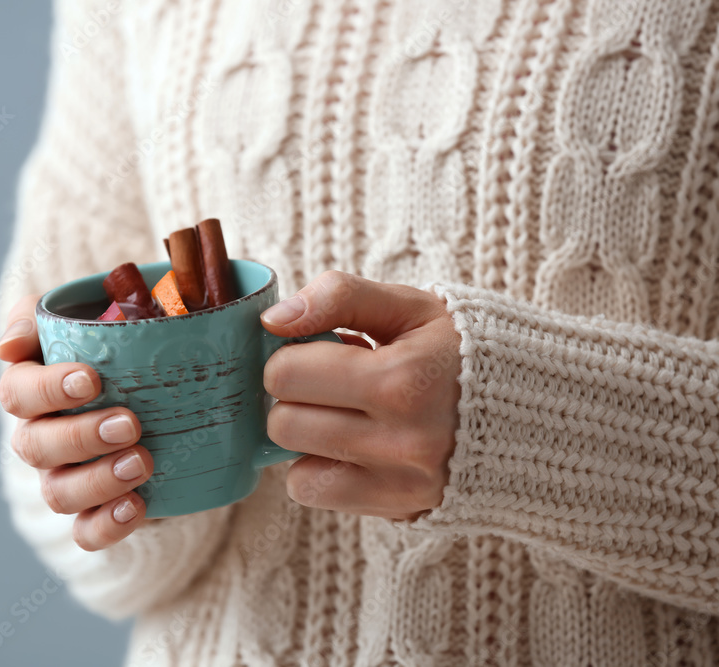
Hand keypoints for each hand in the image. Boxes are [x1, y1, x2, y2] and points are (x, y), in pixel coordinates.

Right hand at [0, 294, 153, 550]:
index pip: (18, 393)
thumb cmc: (110, 342)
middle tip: (130, 422)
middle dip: (81, 436)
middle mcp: (39, 437)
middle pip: (35, 446)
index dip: (48, 389)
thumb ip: (37, 317)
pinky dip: (106, 525)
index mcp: (31, 389)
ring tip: (143, 462)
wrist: (157, 383)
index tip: (91, 379)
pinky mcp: (96, 509)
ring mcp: (64, 477)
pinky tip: (138, 507)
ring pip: (58, 493)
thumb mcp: (77, 315)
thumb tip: (7, 347)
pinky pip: (86, 532)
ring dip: (98, 481)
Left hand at [260, 271, 461, 520]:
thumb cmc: (465, 349)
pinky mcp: (399, 509)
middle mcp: (401, 439)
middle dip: (296, 396)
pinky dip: (320, 470)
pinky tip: (353, 446)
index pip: (286, 373)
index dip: (291, 355)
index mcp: (401, 379)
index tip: (320, 350)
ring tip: (347, 413)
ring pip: (292, 464)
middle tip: (331, 383)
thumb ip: (341, 297)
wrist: (542, 412)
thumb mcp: (414, 307)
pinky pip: (314, 494)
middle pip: (282, 423)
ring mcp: (400, 482)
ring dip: (307, 435)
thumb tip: (274, 319)